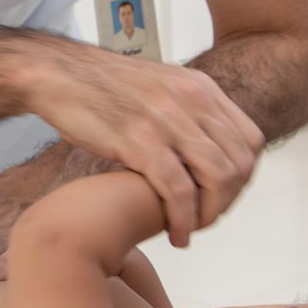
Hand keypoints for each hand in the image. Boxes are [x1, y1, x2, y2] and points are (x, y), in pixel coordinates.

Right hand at [21, 44, 262, 247]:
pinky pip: (178, 191)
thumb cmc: (101, 86)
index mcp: (200, 88)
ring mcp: (167, 120)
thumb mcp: (159, 86)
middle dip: (228, 201)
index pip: (250, 140)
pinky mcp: (139, 141)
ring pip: (217, 178)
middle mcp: (191, 101)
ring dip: (210, 214)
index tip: (223, 196)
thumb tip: (206, 144)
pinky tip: (174, 233)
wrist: (58, 74)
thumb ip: (188, 110)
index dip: (244, 177)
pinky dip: (182, 220)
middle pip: (238, 163)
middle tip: (206, 219)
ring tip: (191, 228)